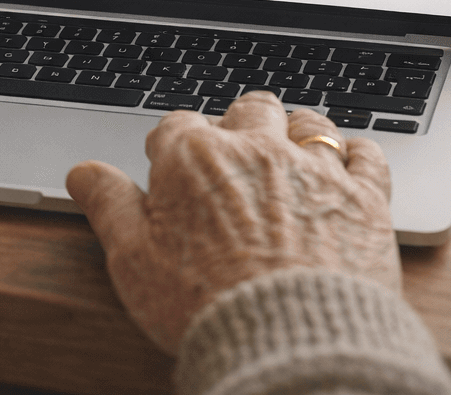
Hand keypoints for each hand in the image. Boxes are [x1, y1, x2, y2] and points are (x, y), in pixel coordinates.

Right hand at [66, 92, 398, 353]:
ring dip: (296, 132)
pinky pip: (367, 153)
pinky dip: (356, 155)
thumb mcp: (132, 260)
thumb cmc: (204, 304)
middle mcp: (256, 148)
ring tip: (289, 155)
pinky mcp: (364, 197)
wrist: (291, 341)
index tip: (171, 169)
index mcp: (195, 158)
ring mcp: (315, 169)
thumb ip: (108, 205)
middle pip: (247, 108)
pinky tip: (347, 167)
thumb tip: (83, 172)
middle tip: (233, 154)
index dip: (172, 148)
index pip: (176, 127)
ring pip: (308, 121)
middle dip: (238, 125)